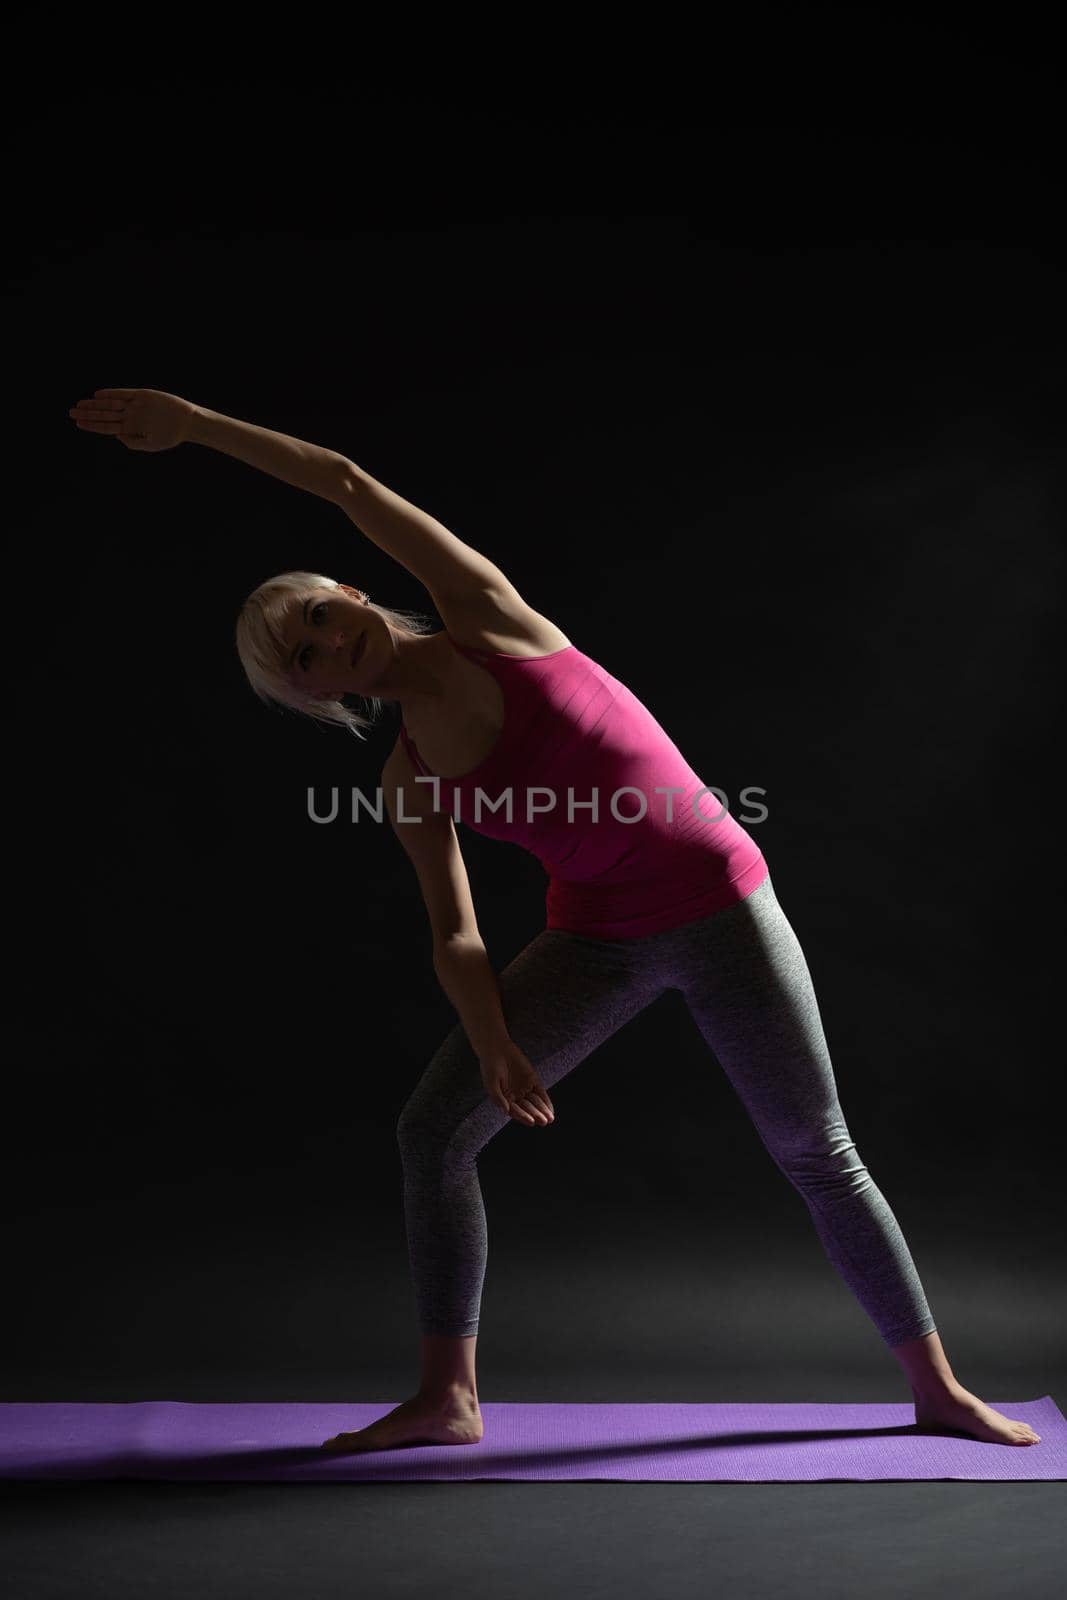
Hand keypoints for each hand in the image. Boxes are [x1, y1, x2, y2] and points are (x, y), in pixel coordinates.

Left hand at [68, 387, 196, 452]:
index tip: (78, 423)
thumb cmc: (171, 436)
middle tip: (70, 412)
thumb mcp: (151, 444)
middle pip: (105, 414)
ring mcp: (135, 405)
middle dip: (88, 414)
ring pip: (111, 404)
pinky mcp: (142, 395)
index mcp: (130, 428)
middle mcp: (130, 415)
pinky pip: (123, 393)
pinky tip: (98, 395)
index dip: (92, 425)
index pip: (106, 426)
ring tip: (80, 405)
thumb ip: (133, 442)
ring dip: (95, 405)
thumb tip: (116, 436)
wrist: (188, 422)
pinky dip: (111, 394)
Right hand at [479, 1038, 554, 1126]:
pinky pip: (541, 1093)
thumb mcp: (491, 1083)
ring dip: (542, 1111)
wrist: (496, 1048)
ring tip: (549, 1119)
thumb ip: (498, 1097)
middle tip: (543, 1122)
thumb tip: (506, 1111)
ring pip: (535, 1103)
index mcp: (504, 1100)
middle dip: (535, 1115)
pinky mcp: (532, 1080)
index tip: (531, 1122)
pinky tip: (550, 1110)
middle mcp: (515, 1096)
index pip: (515, 1112)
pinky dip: (546, 1102)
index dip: (523, 1117)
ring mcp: (525, 1089)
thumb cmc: (490, 1067)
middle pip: (527, 1109)